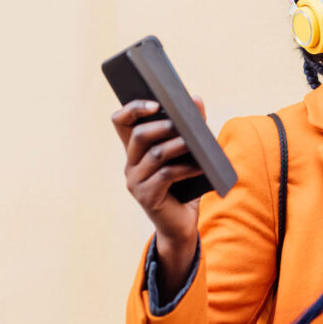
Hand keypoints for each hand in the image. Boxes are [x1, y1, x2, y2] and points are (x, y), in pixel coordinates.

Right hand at [111, 97, 206, 252]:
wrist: (181, 224)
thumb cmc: (185, 185)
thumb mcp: (188, 154)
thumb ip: (191, 127)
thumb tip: (196, 99)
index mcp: (135, 150)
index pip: (121, 121)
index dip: (133, 108)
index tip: (155, 102)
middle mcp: (130, 164)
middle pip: (139, 135)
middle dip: (162, 125)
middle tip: (182, 120)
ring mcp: (135, 181)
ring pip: (154, 154)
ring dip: (177, 145)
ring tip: (196, 141)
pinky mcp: (147, 196)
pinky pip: (166, 175)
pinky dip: (186, 168)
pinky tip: (201, 166)